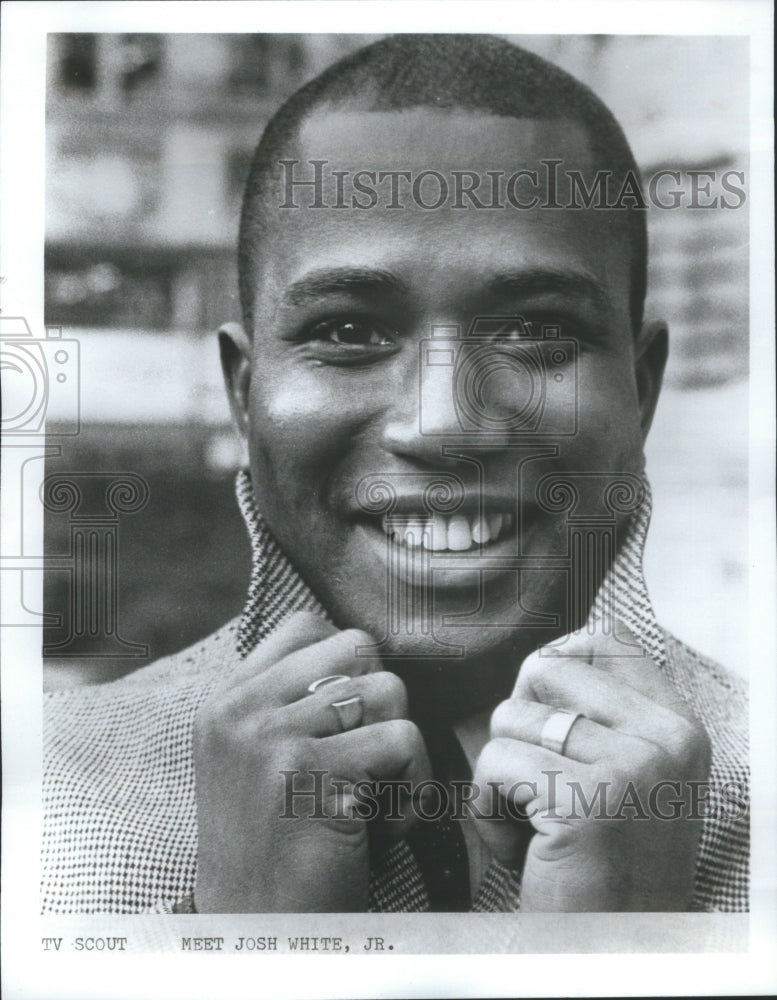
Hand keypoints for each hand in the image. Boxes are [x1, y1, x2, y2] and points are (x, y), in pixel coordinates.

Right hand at [192, 612, 428, 911]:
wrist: (254, 934)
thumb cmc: (276, 847)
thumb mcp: (259, 759)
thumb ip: (290, 700)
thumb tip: (362, 651)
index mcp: (228, 701)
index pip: (305, 626)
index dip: (347, 663)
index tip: (350, 720)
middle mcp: (241, 711)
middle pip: (357, 650)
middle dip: (381, 704)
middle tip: (365, 762)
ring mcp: (269, 739)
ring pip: (389, 692)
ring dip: (401, 753)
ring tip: (371, 801)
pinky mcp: (307, 774)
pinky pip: (404, 743)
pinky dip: (412, 793)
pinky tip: (378, 830)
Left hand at [471, 623, 710, 910]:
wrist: (612, 952)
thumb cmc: (601, 863)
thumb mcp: (625, 776)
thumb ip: (600, 715)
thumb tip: (544, 654)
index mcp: (679, 726)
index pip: (604, 642)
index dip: (551, 668)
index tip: (543, 720)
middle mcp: (667, 739)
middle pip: (544, 670)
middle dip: (516, 724)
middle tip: (534, 784)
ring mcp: (633, 768)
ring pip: (509, 717)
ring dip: (498, 776)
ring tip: (531, 826)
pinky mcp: (586, 802)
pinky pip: (495, 763)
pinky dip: (485, 808)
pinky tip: (517, 848)